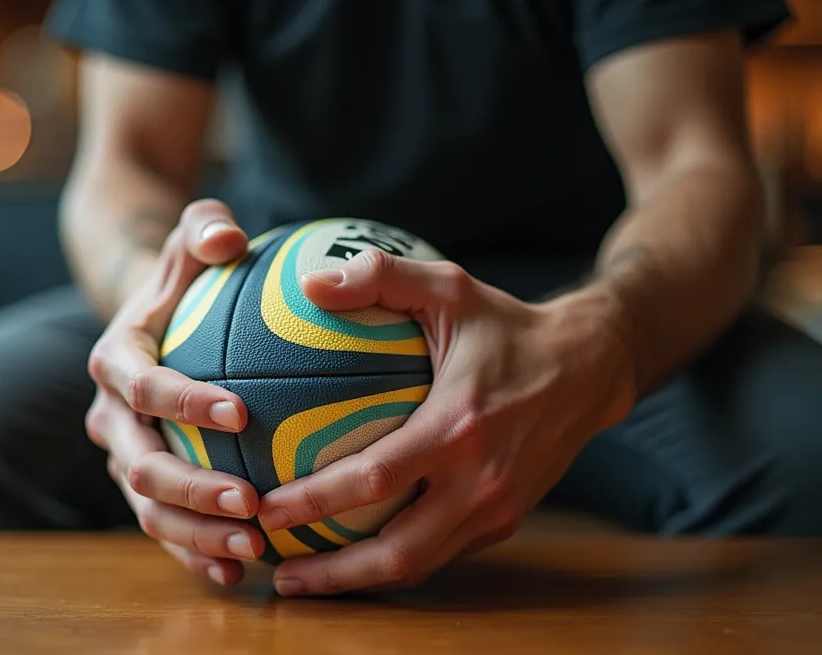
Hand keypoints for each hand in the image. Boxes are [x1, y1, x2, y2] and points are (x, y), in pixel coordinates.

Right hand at [85, 199, 265, 585]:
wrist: (157, 322)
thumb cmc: (190, 276)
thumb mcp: (194, 235)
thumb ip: (206, 226)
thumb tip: (228, 236)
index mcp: (115, 359)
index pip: (144, 386)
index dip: (185, 402)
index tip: (240, 413)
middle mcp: (110, 416)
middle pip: (139, 464)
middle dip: (191, 489)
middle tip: (251, 500)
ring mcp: (124, 457)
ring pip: (148, 508)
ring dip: (197, 533)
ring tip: (255, 546)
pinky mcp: (143, 487)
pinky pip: (164, 529)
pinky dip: (196, 553)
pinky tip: (243, 571)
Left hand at [256, 250, 638, 595]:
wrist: (592, 366)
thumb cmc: (507, 324)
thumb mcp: (449, 286)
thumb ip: (381, 276)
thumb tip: (310, 283)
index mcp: (459, 426)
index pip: (376, 478)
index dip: (317, 501)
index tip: (266, 509)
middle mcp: (480, 480)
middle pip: (398, 552)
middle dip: (332, 572)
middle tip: (277, 572)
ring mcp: (496, 508)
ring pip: (419, 566)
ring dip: (359, 581)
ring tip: (302, 579)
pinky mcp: (505, 520)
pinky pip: (441, 555)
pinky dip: (394, 564)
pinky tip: (351, 558)